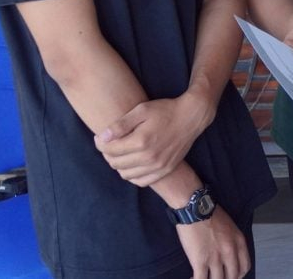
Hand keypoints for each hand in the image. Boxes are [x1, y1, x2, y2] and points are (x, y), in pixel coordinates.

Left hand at [95, 93, 211, 186]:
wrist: (192, 117)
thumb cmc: (166, 110)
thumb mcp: (142, 110)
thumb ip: (121, 125)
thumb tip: (102, 137)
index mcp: (141, 141)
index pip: (109, 150)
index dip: (100, 143)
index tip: (100, 137)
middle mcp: (149, 157)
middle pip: (115, 163)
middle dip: (107, 154)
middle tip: (110, 144)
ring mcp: (158, 166)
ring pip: (126, 174)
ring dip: (119, 165)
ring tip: (121, 153)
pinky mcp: (165, 169)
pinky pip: (141, 181)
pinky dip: (132, 175)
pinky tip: (133, 164)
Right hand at [176, 205, 250, 278]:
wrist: (195, 208)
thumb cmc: (210, 214)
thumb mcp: (230, 226)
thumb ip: (232, 241)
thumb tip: (228, 255)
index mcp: (239, 242)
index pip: (245, 267)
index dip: (238, 275)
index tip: (231, 276)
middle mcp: (230, 251)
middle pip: (233, 276)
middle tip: (217, 277)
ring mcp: (216, 258)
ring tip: (204, 277)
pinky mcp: (200, 261)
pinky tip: (192, 278)